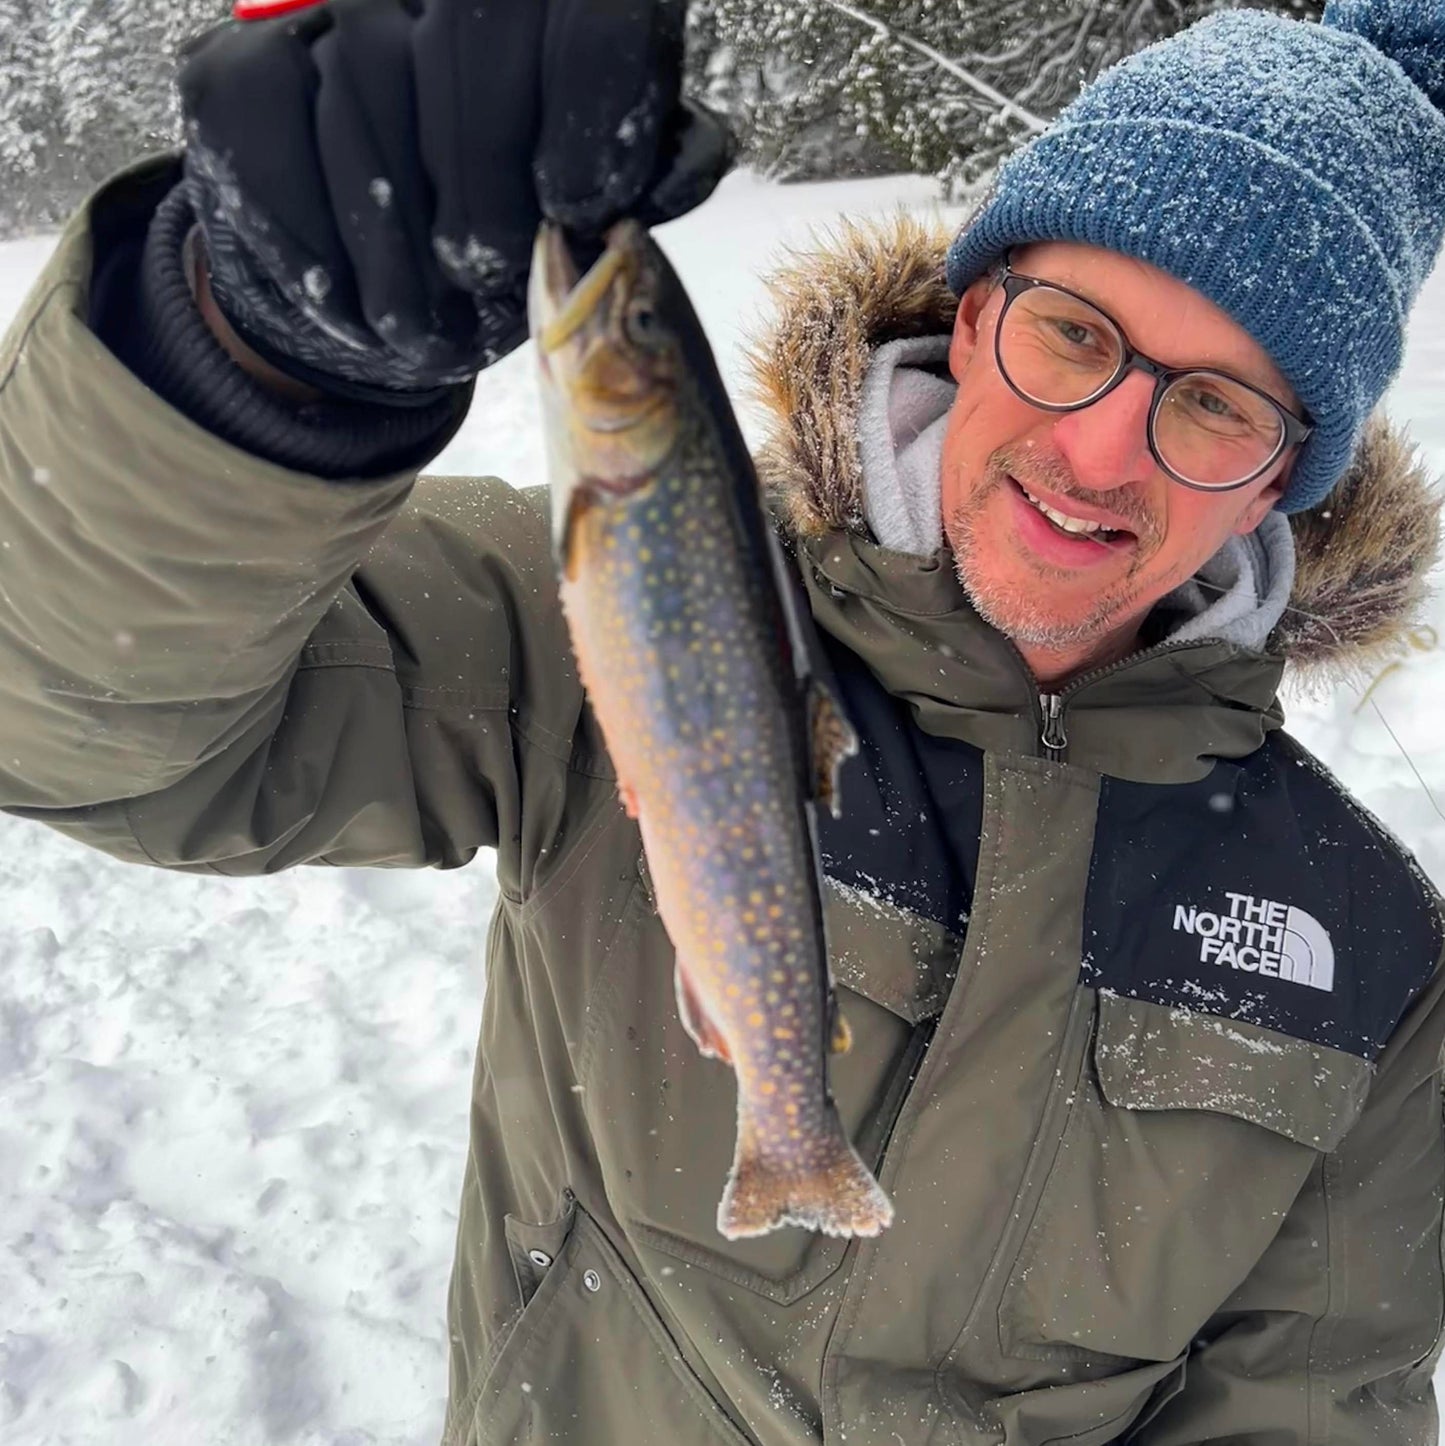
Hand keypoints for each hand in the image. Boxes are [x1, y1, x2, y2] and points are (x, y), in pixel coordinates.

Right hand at [177, 0, 732, 394]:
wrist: (376, 283)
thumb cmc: (509, 238)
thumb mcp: (597, 210)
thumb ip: (648, 175)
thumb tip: (667, 170)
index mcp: (545, 12)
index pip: (594, 13)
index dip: (591, 110)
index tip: (581, 206)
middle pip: (470, 36)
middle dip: (486, 191)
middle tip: (488, 280)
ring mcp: (329, 14)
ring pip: (361, 94)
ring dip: (398, 253)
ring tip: (422, 328)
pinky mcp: (237, 66)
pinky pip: (272, 145)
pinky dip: (317, 254)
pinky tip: (350, 305)